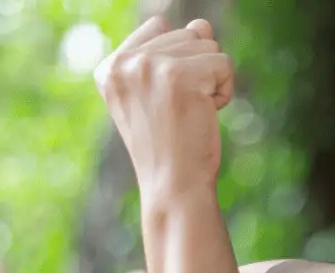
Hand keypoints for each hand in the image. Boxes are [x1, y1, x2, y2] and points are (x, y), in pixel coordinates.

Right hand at [94, 16, 233, 203]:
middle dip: (198, 71)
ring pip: (208, 44)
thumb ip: (171, 53)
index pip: (159, 26)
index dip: (179, 60)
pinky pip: (223, 63)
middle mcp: (124, 63)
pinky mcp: (179, 75)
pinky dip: (225, 91)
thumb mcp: (157, 95)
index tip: (168, 100)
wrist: (174, 186)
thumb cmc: (170, 146)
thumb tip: (202, 24)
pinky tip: (206, 115)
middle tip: (183, 111)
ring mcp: (149, 66)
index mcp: (110, 68)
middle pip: (187, 34)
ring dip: (213, 80)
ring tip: (193, 112)